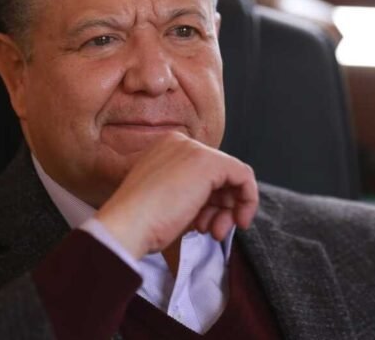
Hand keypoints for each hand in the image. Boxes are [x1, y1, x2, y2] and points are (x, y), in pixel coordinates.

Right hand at [94, 131, 257, 258]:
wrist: (126, 226)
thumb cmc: (140, 223)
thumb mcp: (168, 200)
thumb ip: (191, 193)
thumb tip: (222, 203)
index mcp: (166, 148)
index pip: (204, 172)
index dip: (211, 201)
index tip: (206, 224)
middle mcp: (180, 142)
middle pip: (219, 174)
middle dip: (221, 207)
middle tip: (214, 231)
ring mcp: (194, 150)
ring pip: (233, 177)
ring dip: (228, 211)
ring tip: (213, 232)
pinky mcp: (209, 163)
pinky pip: (244, 176)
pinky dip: (248, 200)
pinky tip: (239, 221)